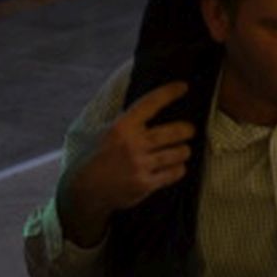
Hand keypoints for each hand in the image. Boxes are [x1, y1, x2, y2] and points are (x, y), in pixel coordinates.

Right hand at [58, 82, 194, 247]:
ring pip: (177, 153)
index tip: (183, 86)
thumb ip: (125, 120)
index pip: (150, 103)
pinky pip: (173, 173)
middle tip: (190, 129)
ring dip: (184, 150)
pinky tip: (177, 166)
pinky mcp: (144, 184)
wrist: (85, 189)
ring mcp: (139, 165)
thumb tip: (148, 104)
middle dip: (187, 129)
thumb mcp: (104, 131)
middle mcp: (132, 144)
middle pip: (173, 132)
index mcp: (121, 126)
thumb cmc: (96, 156)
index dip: (169, 93)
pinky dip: (179, 168)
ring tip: (184, 149)